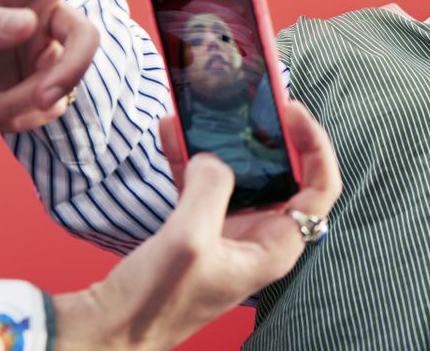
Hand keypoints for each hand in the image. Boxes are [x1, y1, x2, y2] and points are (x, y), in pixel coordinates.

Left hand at [0, 0, 176, 131]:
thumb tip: (28, 25)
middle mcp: (45, 15)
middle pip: (86, 40)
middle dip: (66, 73)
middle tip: (40, 98)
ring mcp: (47, 53)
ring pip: (66, 83)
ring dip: (21, 106)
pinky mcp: (44, 86)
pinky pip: (51, 109)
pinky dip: (17, 120)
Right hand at [54, 104, 341, 350]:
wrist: (109, 332)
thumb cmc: (155, 302)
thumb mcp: (190, 238)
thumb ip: (211, 187)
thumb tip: (214, 158)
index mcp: (275, 246)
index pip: (320, 188)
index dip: (315, 146)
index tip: (291, 112)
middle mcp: (261, 238)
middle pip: (284, 174)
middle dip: (268, 135)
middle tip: (254, 102)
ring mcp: (231, 232)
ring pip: (242, 174)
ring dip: (225, 140)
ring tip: (209, 107)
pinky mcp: (200, 229)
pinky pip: (204, 182)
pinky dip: (191, 157)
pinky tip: (172, 132)